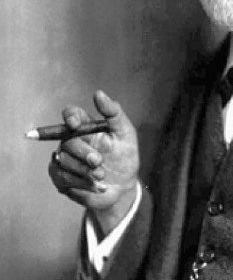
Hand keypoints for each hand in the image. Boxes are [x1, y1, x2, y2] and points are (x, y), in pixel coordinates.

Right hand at [48, 90, 138, 234]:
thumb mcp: (125, 133)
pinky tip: (96, 185)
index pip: (72, 114)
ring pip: (64, 160)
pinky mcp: (60, 177)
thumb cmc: (125, 157)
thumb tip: (98, 93)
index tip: (75, 124)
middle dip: (84, 152)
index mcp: (86, 127)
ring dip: (84, 170)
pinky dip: (81, 182)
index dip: (71, 116)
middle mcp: (72, 140)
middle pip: (67, 140)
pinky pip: (62, 177)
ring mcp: (65, 158)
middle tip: (98, 162)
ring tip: (102, 176)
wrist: (124, 186)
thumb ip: (114, 113)